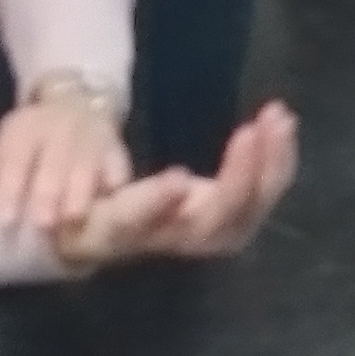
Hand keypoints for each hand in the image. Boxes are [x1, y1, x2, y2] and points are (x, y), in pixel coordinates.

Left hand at [0, 82, 129, 239]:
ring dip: (80, 196)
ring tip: (74, 223)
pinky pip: (118, 169)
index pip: (16, 159)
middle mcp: (60, 130)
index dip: (10, 190)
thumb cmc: (34, 139)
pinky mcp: (117, 149)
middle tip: (43, 226)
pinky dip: (113, 188)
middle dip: (48, 195)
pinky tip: (108, 209)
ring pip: (86, 167)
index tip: (5, 222)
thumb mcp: (9, 141)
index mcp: (27, 129)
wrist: (76, 103)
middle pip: (53, 164)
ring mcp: (91, 138)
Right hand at [57, 104, 298, 270]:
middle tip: (250, 130)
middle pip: (212, 223)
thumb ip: (84, 168)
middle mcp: (170, 238)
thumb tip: (104, 176)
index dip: (156, 203)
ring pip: (246, 212)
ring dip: (269, 164)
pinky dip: (277, 161)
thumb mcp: (71, 180)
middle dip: (237, 178)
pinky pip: (262, 196)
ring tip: (278, 117)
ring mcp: (205, 234)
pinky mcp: (229, 220)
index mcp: (120, 227)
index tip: (179, 177)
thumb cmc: (84, 197)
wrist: (108, 232)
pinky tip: (283, 123)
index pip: (135, 221)